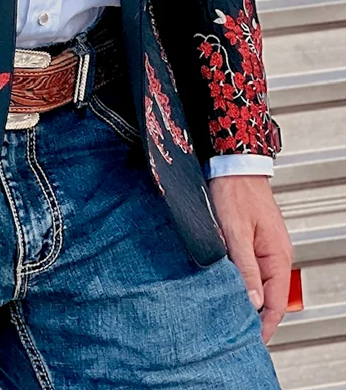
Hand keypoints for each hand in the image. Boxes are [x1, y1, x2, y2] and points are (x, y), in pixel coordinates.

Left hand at [209, 175, 292, 342]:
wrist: (231, 164)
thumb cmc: (235, 191)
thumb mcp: (235, 232)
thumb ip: (244, 267)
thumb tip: (252, 301)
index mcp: (277, 256)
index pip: (277, 303)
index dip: (265, 325)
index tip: (252, 339)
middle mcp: (275, 255)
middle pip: (268, 296)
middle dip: (253, 314)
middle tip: (233, 329)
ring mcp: (264, 248)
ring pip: (257, 283)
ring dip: (245, 297)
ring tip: (226, 312)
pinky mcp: (252, 241)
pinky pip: (249, 269)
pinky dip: (239, 281)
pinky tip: (225, 286)